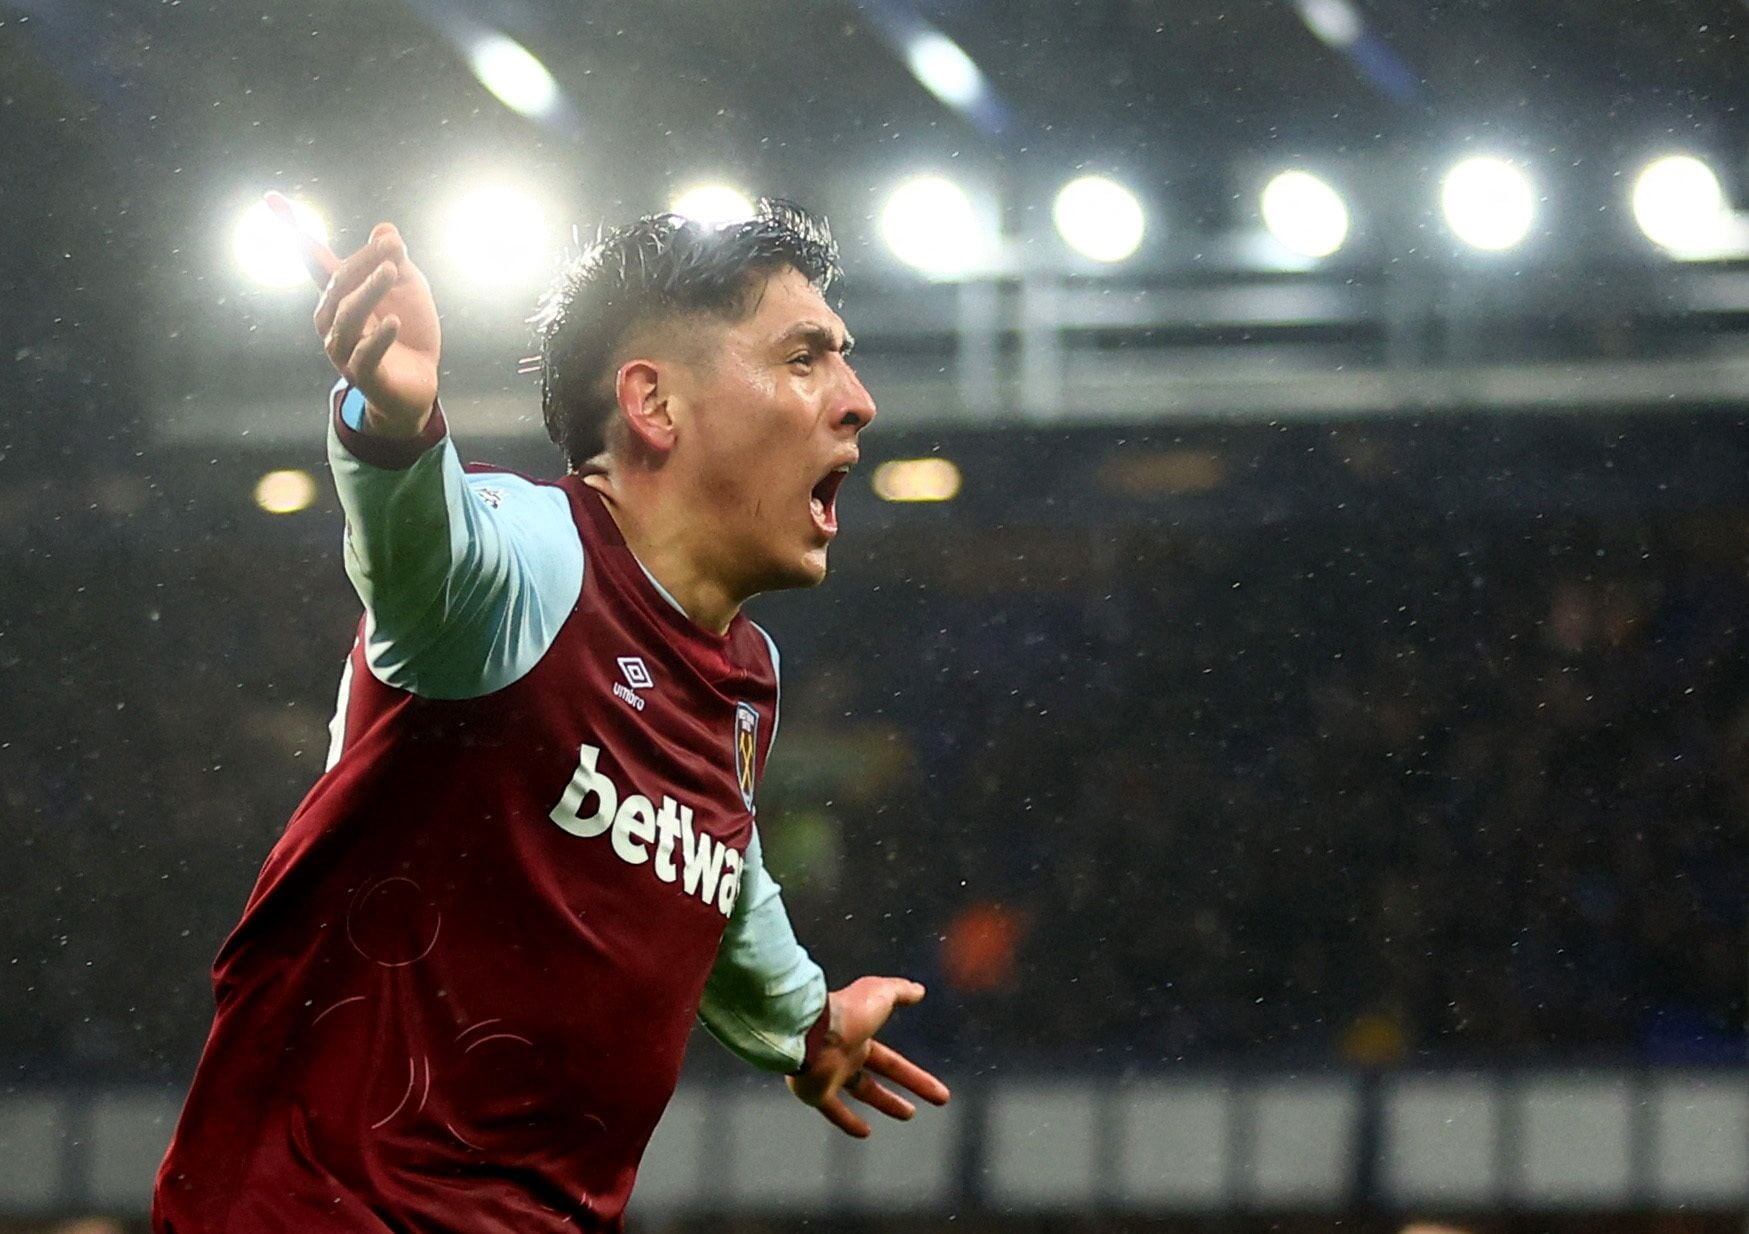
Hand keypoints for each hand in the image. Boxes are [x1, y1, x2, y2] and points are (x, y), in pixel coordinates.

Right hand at [266, 191, 441, 437]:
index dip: (292, 229)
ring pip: (347, 317)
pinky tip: (393, 324)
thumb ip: (395, 262)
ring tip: (391, 271)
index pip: (313, 259)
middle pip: (337, 284)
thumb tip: (385, 229)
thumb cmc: (408, 333)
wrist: (418, 385)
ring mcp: (344, 350)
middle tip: (392, 245)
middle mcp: (332, 321)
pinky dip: (378, 338)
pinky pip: (365, 355)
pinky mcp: (363, 376)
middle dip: (362, 262)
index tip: (271, 198)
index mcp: (338, 296)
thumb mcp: (409, 290)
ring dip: (368, 292)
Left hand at [786, 976, 950, 1137]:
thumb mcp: (881, 994)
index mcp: (860, 1037)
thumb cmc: (847, 1012)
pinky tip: (865, 1132)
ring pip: (859, 1092)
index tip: (937, 1092)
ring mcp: (829, 1075)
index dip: (916, 1078)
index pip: (892, 1063)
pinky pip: (833, 1110)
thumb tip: (919, 989)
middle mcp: (844, 1057)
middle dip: (897, 1096)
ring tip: (906, 1115)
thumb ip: (900, 990)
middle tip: (917, 1110)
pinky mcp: (815, 1091)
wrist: (811, 1029)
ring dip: (882, 1103)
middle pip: (875, 1081)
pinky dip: (848, 1121)